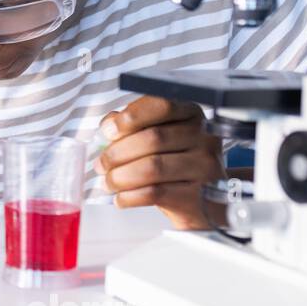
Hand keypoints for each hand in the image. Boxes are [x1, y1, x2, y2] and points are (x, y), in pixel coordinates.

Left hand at [95, 96, 222, 229]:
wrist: (206, 200)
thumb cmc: (177, 163)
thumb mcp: (161, 137)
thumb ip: (134, 125)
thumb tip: (109, 124)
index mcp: (192, 115)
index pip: (162, 105)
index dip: (130, 117)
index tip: (108, 131)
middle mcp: (204, 138)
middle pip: (152, 139)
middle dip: (116, 153)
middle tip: (100, 164)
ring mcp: (204, 167)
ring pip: (152, 168)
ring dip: (120, 177)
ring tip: (107, 182)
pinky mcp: (198, 196)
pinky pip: (155, 193)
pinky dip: (130, 196)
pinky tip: (121, 198)